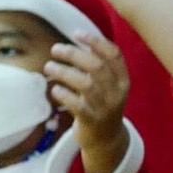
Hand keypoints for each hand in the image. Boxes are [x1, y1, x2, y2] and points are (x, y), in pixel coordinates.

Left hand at [44, 34, 129, 148]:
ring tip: (49, 67)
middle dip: (74, 54)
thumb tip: (80, 44)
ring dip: (64, 72)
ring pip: (86, 84)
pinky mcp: (91, 119)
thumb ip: (100, 67)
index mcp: (123, 80)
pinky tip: (55, 89)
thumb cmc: (102, 106)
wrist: (106, 139)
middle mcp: (117, 92)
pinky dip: (63, 94)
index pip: (114, 55)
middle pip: (97, 66)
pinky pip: (76, 104)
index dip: (96, 42)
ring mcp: (105, 106)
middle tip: (55, 49)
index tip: (76, 34)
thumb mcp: (109, 86)